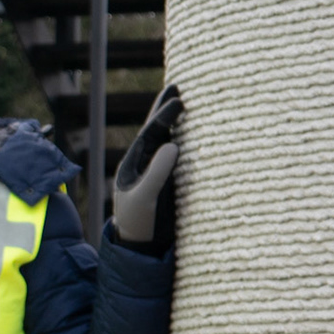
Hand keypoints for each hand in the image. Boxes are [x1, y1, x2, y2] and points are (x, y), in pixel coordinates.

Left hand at [111, 83, 182, 244]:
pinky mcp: (173, 182)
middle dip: (165, 110)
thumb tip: (172, 144)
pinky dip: (189, 142)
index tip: (178, 100)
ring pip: (169, 141)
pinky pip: (181, 158)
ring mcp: (159, 172)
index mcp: (133, 164)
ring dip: (178, 123)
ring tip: (188, 100)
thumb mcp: (144, 198)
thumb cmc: (138, 223)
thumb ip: (156, 172)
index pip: (149, 135)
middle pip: (156, 132)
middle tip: (177, 86)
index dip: (163, 117)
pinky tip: (200, 131)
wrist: (143, 247)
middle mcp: (146, 164)